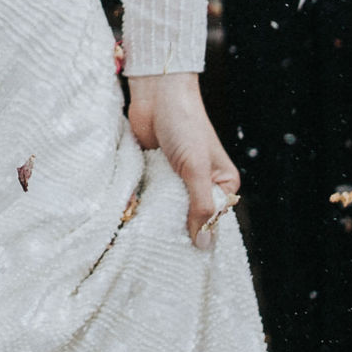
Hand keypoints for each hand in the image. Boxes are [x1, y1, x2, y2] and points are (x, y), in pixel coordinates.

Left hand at [124, 72, 239, 247]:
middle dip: (174, 229)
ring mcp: (176, 178)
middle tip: (157, 250)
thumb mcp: (196, 168)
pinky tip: (129, 216)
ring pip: (167, 208)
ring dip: (154, 217)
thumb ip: (200, 205)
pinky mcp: (154, 172)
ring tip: (140, 236)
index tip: (183, 257)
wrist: (157, 93)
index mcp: (222, 182)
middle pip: (189, 216)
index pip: (213, 218)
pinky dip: (141, 203)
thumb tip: (204, 245)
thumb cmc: (185, 124)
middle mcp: (201, 182)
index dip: (200, 235)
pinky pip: (149, 195)